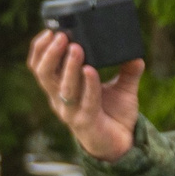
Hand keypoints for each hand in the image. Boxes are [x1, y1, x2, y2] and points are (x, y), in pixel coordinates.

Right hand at [28, 29, 142, 163]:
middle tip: (62, 36)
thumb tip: (136, 53)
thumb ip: (128, 70)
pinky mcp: (86, 122)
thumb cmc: (114, 114)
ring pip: (62, 88)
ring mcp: (71, 112)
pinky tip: (90, 70)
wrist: (122, 144)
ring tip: (76, 48)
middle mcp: (60, 100)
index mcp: (60, 89)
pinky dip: (88, 84)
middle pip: (44, 75)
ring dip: (68, 66)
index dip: (39, 51)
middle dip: (51, 54)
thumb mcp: (122, 88)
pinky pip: (85, 100)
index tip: (48, 32)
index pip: (40, 68)